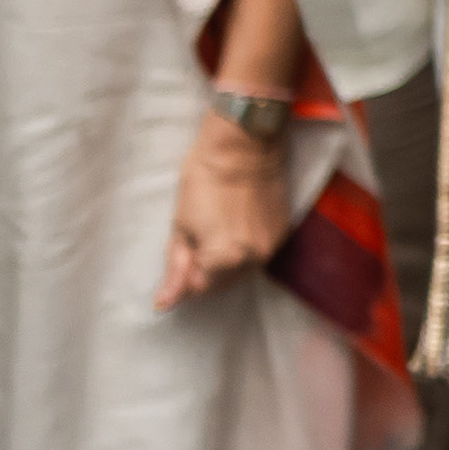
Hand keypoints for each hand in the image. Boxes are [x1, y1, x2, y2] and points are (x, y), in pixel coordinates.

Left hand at [155, 111, 291, 312]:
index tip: (185, 246)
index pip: (199, 288)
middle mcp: (253, 258)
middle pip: (223, 284)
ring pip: (243, 270)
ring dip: (228, 261)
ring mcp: (272, 245)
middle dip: (207, 270)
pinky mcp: (284, 230)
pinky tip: (238, 222)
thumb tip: (164, 304)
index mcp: (224, 259)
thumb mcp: (181, 226)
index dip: (186, 271)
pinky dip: (245, 247)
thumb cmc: (205, 180)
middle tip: (199, 236)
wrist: (245, 145)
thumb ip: (176, 269)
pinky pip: (259, 253)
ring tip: (220, 227)